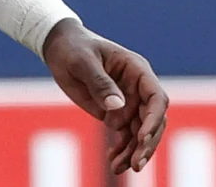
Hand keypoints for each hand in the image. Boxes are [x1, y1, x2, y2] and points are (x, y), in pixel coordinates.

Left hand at [42, 20, 167, 173]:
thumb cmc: (73, 48)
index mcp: (136, 70)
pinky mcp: (116, 114)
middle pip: (153, 120)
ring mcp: (128, 102)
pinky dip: (122, 151)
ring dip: (134, 152)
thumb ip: (100, 83)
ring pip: (141, 132)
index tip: (142, 138)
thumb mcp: (83, 62)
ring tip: (117, 168)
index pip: (156, 97)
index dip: (154, 119)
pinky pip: (126, 136)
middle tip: (136, 164)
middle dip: (147, 143)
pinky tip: (113, 163)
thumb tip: (117, 107)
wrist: (60, 48)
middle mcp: (137, 88)